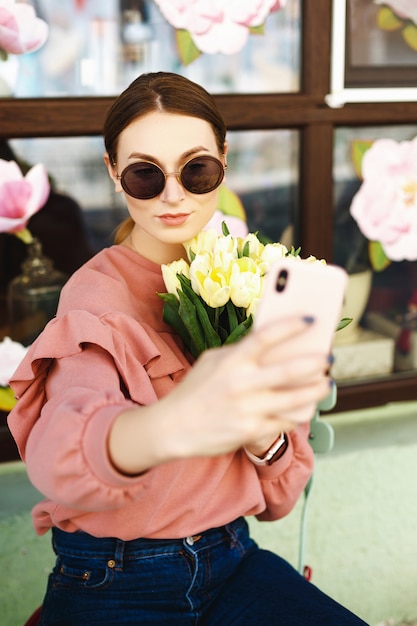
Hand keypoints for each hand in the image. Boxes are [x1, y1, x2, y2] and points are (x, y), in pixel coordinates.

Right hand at [159, 315, 330, 459]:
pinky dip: (298, 413)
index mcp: (231, 360)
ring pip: (295, 398)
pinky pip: (285, 421)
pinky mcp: (251, 431)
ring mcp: (248, 408)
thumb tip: (273, 344)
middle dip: (316, 362)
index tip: (311, 320)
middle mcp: (241, 383)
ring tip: (326, 383)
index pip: (265, 336)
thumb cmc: (196, 390)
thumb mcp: (212, 361)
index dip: (291, 326)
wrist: (173, 427)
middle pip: (290, 369)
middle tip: (328, 358)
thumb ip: (239, 351)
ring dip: (317, 390)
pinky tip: (305, 407)